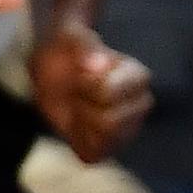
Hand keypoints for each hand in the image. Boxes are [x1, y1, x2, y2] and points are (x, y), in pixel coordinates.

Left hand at [33, 24, 152, 160]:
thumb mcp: (69, 37)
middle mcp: (140, 104)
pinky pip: (92, 154)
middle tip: (78, 91)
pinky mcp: (109, 147)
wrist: (52, 67)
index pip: (112, 94)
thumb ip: (84, 47)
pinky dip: (77, 140)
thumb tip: (96, 64)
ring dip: (81, 121)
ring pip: (105, 139)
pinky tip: (76, 123)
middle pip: (111, 122)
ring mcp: (128, 128)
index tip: (81, 73)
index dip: (88, 86)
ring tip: (78, 104)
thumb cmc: (66, 51)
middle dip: (84, 106)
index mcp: (137, 76)